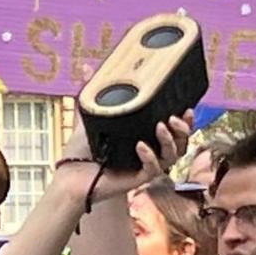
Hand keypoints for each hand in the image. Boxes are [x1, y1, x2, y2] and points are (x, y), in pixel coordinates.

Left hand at [59, 113, 191, 203]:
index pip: (172, 130)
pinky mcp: (138, 180)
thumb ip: (97, 102)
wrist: (69, 178)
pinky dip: (150, 156)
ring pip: (172, 156)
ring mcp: (144, 168)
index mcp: (144, 139)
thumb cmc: (79, 154)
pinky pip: (153, 169)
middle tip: (175, 118)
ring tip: (160, 126)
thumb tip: (91, 75)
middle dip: (183, 130)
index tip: (186, 108)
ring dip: (170, 140)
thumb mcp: (90, 121)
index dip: (184, 121)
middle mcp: (149, 154)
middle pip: (180, 144)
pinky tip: (140, 145)